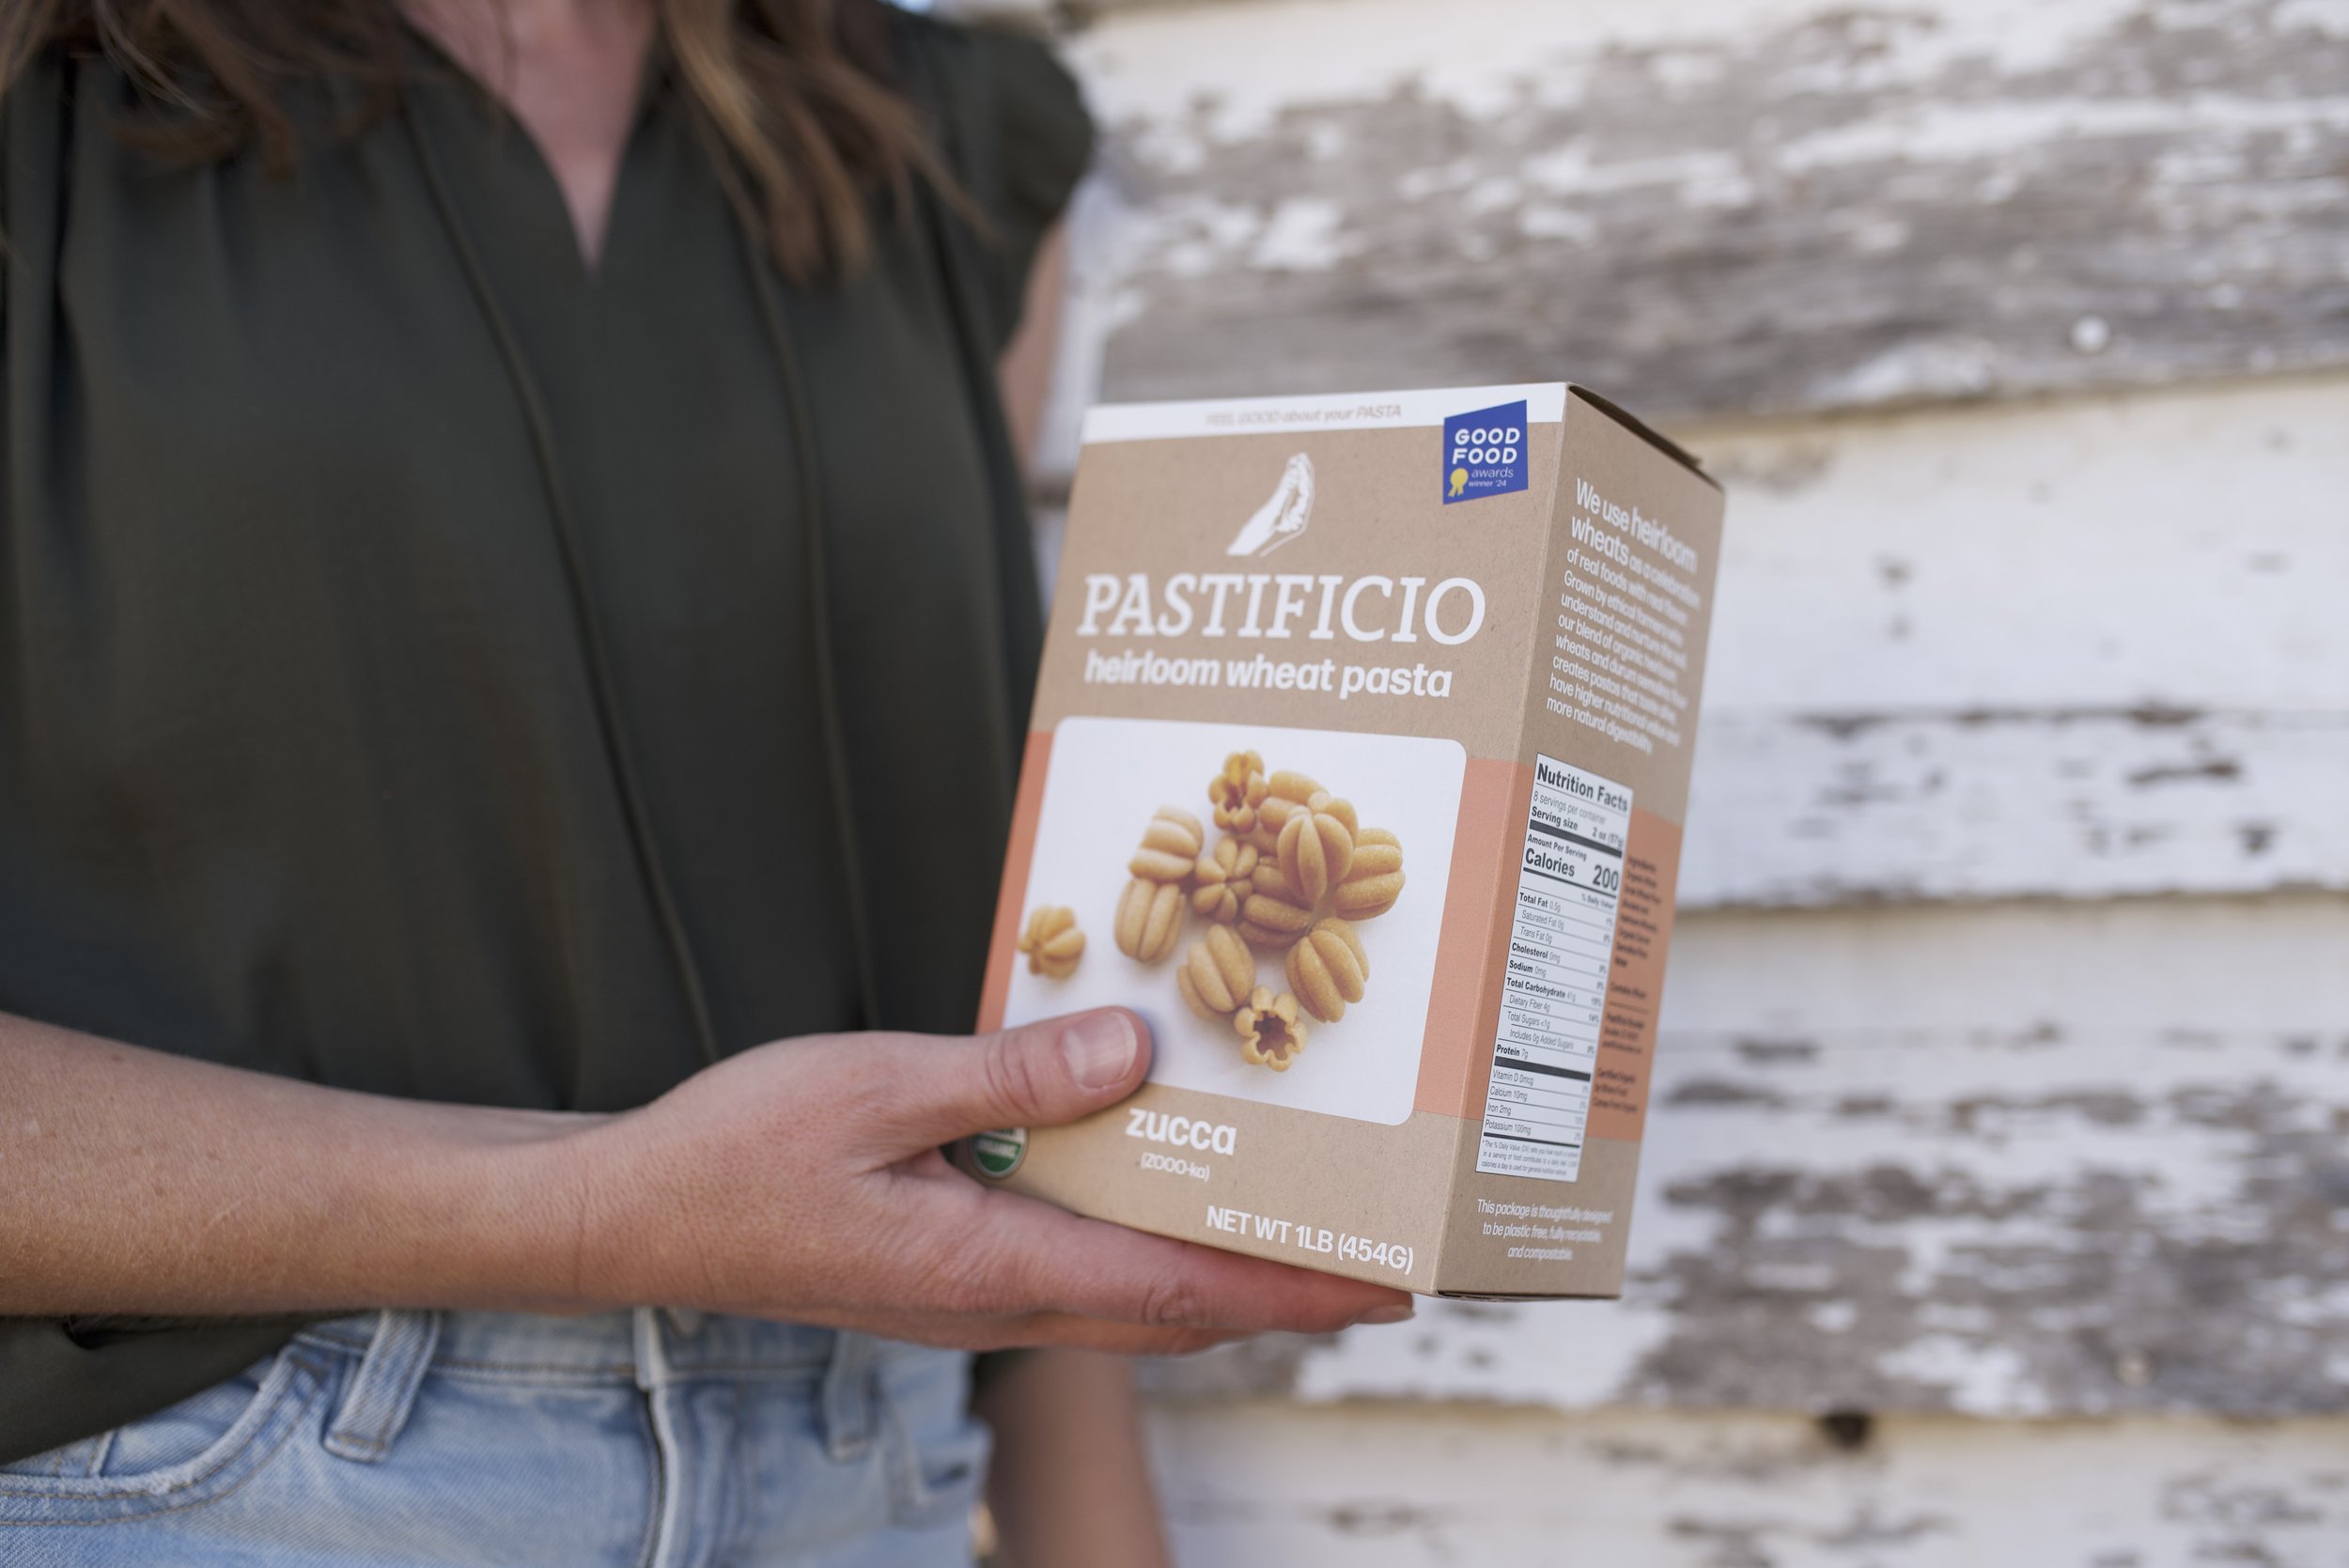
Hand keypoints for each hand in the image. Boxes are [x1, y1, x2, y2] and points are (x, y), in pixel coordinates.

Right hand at [564, 1008, 1413, 1354]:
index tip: (1385, 1282)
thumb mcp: (878, 1085)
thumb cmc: (737, 1153)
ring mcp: (973, 1295)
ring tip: (1293, 1221)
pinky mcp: (949, 1270)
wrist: (633, 1216)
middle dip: (1284, 1289)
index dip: (1293, 1288)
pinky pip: (1077, 1267)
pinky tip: (1153, 1184)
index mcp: (994, 1266)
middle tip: (1378, 1257)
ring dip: (1218, 1269)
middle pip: (1177, 1308)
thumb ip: (1013, 1074)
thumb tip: (1136, 1051)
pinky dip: (1143, 1239)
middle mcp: (999, 1299)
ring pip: (1130, 1295)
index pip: (1181, 1290)